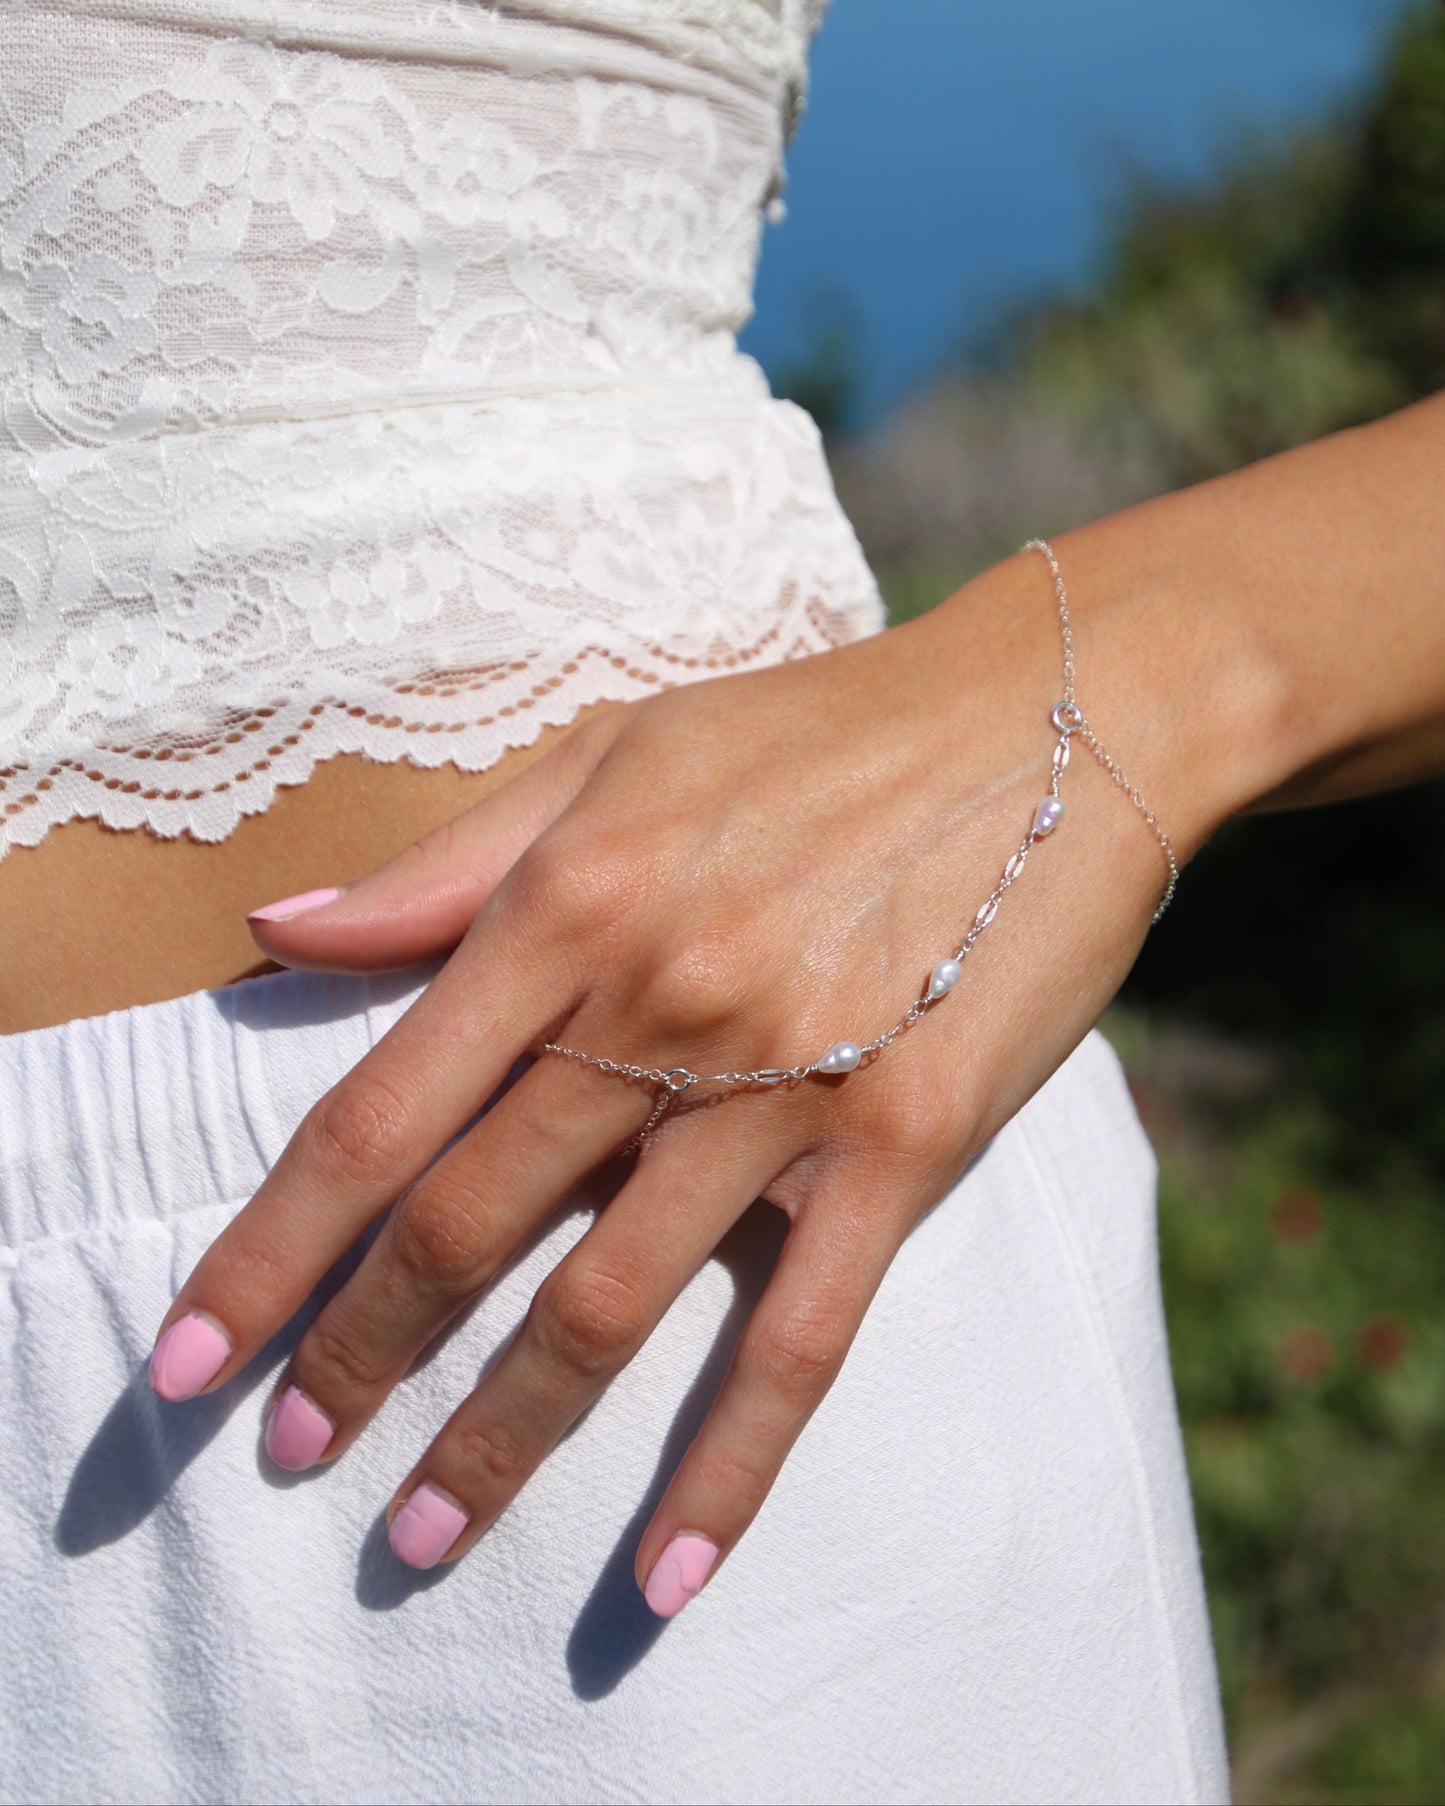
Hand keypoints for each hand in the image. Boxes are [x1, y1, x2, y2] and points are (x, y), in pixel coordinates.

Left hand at [146, 547, 1206, 1614]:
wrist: (1059, 725)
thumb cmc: (817, 731)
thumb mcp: (616, 752)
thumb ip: (448, 863)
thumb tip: (280, 931)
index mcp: (570, 905)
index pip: (378, 1114)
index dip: (272, 1249)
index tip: (192, 1355)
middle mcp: (658, 1009)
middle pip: (468, 1225)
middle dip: (359, 1359)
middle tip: (289, 1454)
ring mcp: (786, 1089)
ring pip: (607, 1305)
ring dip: (501, 1437)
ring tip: (422, 1533)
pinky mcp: (905, 1148)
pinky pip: (799, 1339)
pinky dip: (728, 1468)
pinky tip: (665, 1571)